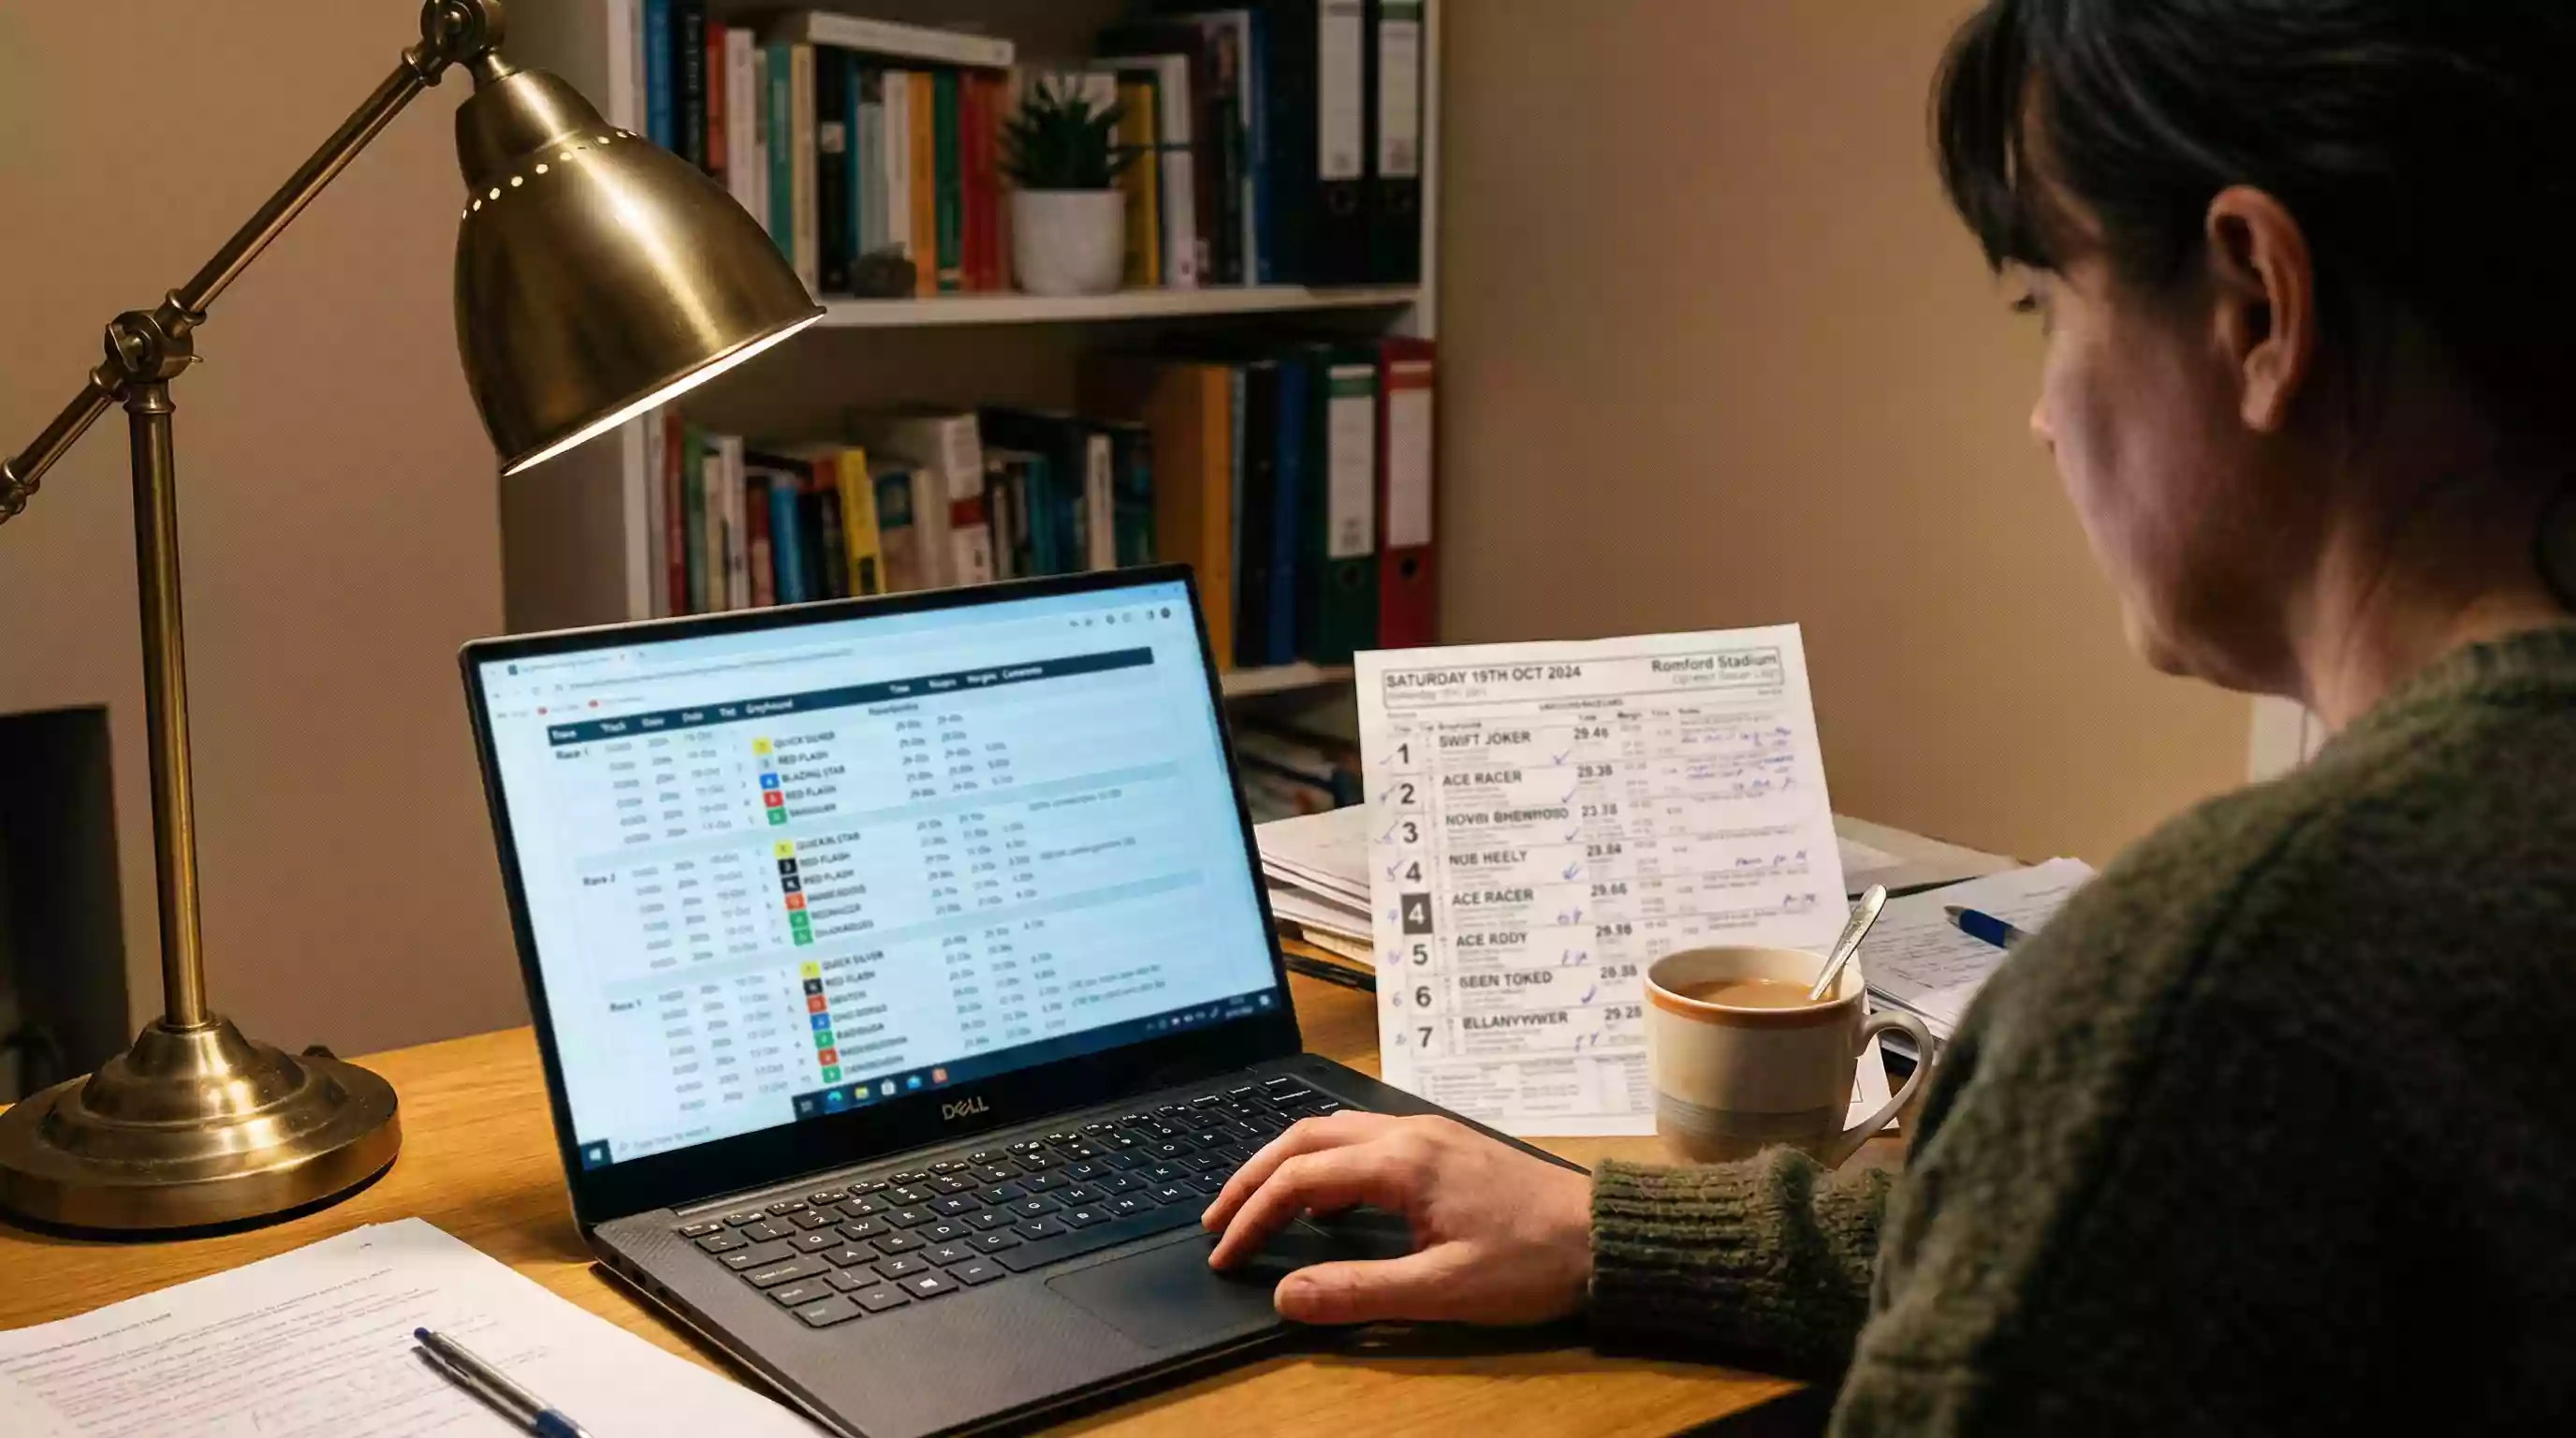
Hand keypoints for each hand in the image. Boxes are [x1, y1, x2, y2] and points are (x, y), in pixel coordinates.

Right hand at [1199, 1112, 1591, 1325]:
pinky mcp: (1443, 1146)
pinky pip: (1363, 1142)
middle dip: (1253, 1177)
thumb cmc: (1531, 1262)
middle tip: (1218, 1220)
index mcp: (1401, 1162)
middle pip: (1305, 1138)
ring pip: (1333, 1133)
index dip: (1253, 1216)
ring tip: (1258, 1209)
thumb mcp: (1443, 1289)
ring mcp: (1427, 1134)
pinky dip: (1325, 1166)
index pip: (1299, 1178)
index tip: (1225, 1255)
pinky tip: (1325, 1203)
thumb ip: (1359, 1291)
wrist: (1604, 1236)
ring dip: (1287, 1166)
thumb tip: (1286, 1295)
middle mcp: (1407, 1133)